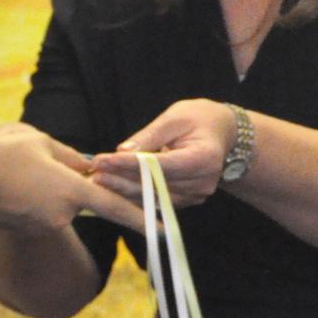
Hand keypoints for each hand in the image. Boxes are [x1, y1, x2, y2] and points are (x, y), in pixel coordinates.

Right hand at [0, 123, 144, 233]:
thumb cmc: (2, 153)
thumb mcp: (40, 140)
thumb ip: (69, 155)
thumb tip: (85, 166)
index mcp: (71, 189)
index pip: (115, 205)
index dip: (142, 217)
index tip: (165, 231)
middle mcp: (63, 213)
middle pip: (77, 196)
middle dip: (64, 181)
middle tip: (32, 167)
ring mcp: (45, 224)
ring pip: (56, 203)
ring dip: (45, 189)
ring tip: (16, 172)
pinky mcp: (28, 230)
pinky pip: (40, 211)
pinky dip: (32, 198)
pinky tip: (10, 185)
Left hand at [90, 99, 236, 207]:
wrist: (224, 135)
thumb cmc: (200, 119)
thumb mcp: (176, 117)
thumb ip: (151, 135)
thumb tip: (123, 151)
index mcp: (204, 158)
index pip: (161, 165)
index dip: (130, 165)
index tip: (103, 160)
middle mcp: (203, 182)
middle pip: (155, 185)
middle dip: (121, 179)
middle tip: (93, 173)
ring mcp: (197, 195)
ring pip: (154, 196)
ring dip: (124, 190)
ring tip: (98, 181)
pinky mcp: (189, 200)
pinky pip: (158, 200)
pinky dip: (136, 194)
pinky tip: (114, 187)